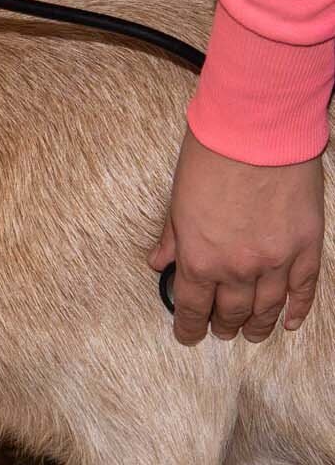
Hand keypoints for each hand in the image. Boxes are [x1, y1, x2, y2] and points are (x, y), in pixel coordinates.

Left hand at [149, 128, 323, 344]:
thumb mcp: (178, 200)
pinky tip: (288, 322)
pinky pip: (303, 289)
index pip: (193, 308)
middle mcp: (237, 268)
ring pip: (267, 308)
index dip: (189, 327)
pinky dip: (296, 309)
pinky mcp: (305, 246)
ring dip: (258, 326)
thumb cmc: (210, 157)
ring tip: (252, 334)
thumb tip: (160, 263)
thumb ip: (172, 238)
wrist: (256, 129)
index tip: (188, 335)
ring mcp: (275, 260)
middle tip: (221, 331)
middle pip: (232, 313)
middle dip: (224, 326)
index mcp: (200, 258)